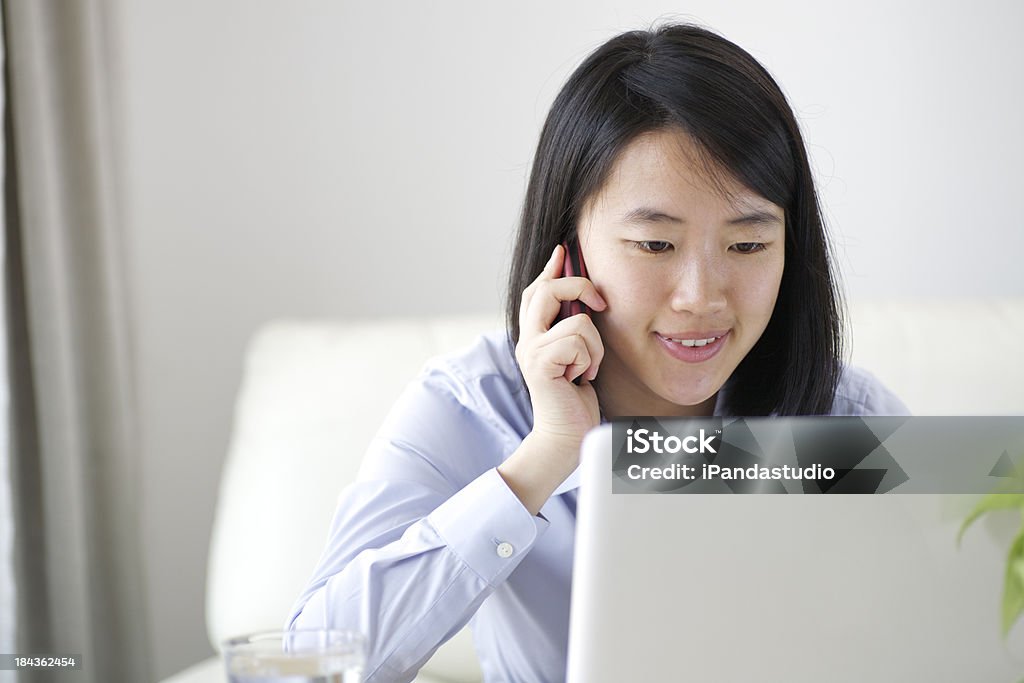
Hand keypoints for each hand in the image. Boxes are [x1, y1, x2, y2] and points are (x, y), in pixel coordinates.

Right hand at [498, 245, 607, 513]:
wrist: (566, 436)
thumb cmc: (575, 397)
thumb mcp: (578, 354)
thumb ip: (575, 325)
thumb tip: (586, 293)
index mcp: (534, 333)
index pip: (538, 288)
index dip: (551, 267)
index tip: (565, 250)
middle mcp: (527, 338)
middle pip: (548, 289)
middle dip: (580, 286)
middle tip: (600, 304)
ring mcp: (531, 350)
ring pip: (577, 320)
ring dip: (595, 347)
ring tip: (587, 369)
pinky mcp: (540, 363)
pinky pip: (579, 340)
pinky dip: (591, 360)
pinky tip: (582, 379)